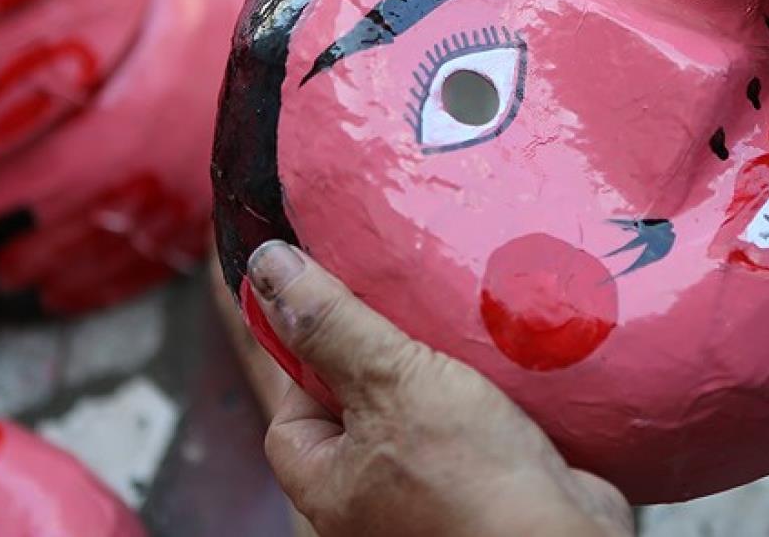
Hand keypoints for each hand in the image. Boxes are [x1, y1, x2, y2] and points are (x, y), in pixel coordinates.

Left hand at [245, 240, 633, 536]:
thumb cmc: (469, 480)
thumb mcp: (389, 381)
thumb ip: (330, 325)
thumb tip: (269, 270)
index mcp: (330, 487)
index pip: (292, 413)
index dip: (310, 360)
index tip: (342, 317)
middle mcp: (374, 498)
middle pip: (358, 405)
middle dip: (383, 355)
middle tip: (405, 312)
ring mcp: (431, 493)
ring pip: (418, 410)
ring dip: (438, 368)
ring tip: (454, 327)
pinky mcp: (485, 481)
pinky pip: (467, 423)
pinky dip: (482, 391)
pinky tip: (499, 361)